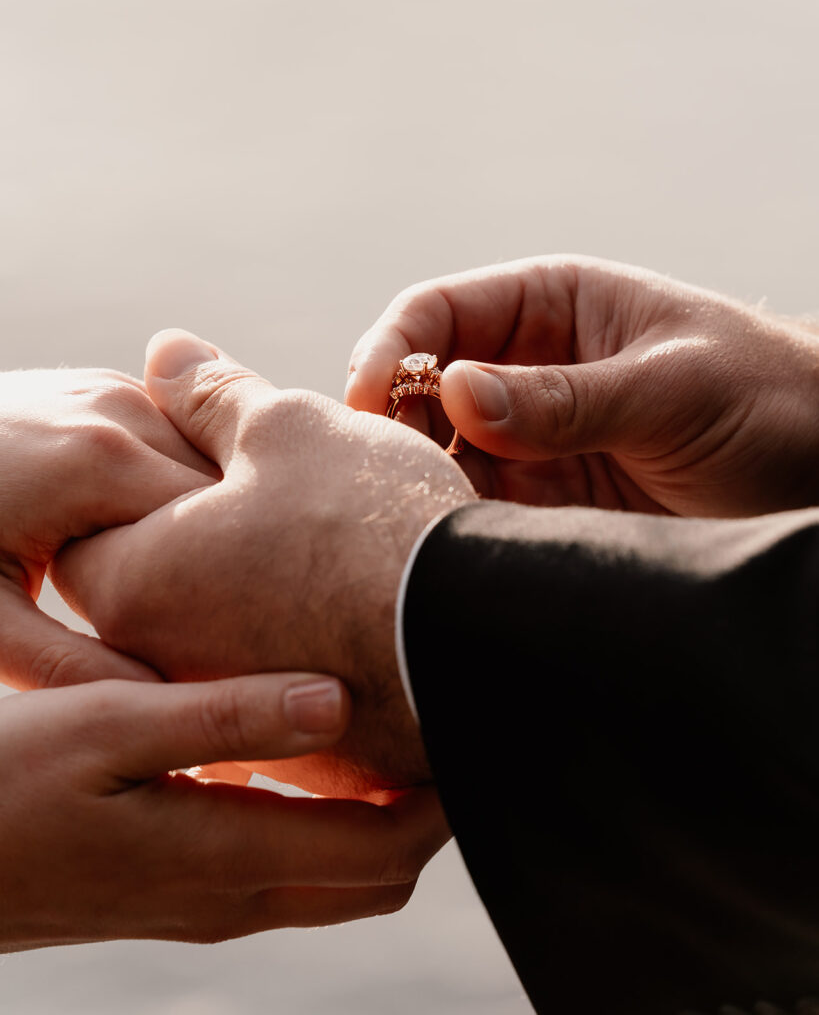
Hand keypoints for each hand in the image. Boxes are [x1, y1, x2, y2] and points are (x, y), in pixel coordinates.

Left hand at [0, 367, 216, 689]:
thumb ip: (76, 670)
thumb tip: (168, 713)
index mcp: (101, 462)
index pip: (228, 527)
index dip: (245, 588)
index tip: (254, 638)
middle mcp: (122, 410)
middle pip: (231, 490)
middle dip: (241, 552)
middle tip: (245, 621)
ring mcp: (116, 391)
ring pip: (213, 462)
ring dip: (220, 518)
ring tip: (212, 583)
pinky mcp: (109, 392)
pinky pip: (181, 443)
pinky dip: (191, 489)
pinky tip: (174, 538)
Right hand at [0, 671, 447, 950]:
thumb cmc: (1, 784)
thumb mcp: (108, 732)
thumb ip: (225, 719)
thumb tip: (336, 701)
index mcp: (227, 856)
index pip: (384, 849)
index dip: (442, 799)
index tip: (469, 727)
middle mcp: (232, 896)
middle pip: (375, 874)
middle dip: (424, 813)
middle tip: (439, 726)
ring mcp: (205, 903)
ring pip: (334, 873)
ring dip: (376, 819)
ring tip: (390, 735)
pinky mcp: (179, 891)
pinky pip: (284, 865)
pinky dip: (322, 823)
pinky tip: (303, 758)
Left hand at [52, 331, 477, 795]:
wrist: (478, 640)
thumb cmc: (370, 524)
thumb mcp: (284, 428)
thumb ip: (211, 396)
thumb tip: (163, 352)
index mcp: (134, 581)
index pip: (99, 512)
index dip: (158, 464)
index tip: (221, 453)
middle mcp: (163, 664)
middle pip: (163, 572)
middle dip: (210, 524)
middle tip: (285, 490)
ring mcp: (233, 709)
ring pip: (227, 623)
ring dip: (261, 580)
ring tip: (333, 543)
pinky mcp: (298, 745)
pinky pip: (284, 670)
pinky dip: (307, 633)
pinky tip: (360, 600)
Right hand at [346, 256, 818, 516]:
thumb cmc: (769, 399)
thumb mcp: (671, 389)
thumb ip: (565, 397)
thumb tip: (453, 393)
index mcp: (554, 306)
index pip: (440, 311)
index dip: (392, 348)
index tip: (366, 400)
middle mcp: (530, 367)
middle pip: (424, 387)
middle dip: (392, 424)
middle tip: (377, 473)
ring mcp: (533, 437)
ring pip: (441, 454)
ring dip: (418, 481)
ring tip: (407, 519)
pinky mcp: (547, 500)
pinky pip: (478, 507)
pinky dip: (454, 524)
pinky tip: (444, 545)